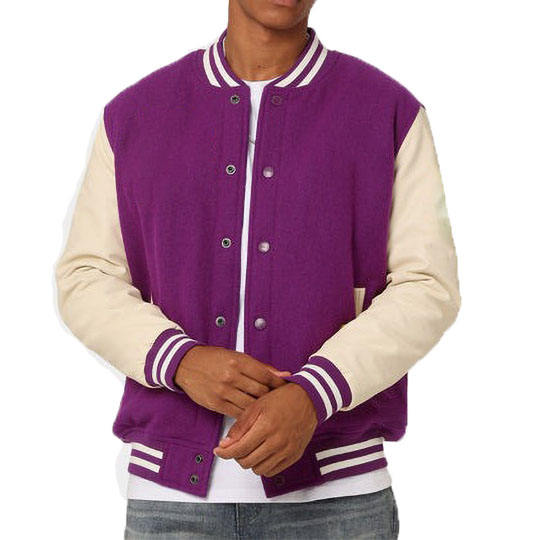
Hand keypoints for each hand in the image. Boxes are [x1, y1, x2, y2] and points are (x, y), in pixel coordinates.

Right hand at [174, 345, 289, 416]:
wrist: (186, 364)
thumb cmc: (214, 358)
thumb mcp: (237, 356)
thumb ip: (261, 367)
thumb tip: (284, 374)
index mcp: (239, 361)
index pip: (266, 375)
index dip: (279, 384)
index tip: (286, 388)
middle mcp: (231, 376)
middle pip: (261, 392)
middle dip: (272, 398)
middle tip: (280, 402)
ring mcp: (223, 391)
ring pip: (251, 405)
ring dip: (261, 409)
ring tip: (269, 410)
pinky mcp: (216, 404)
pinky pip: (238, 414)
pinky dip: (248, 416)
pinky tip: (254, 415)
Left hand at [213, 382, 316, 476]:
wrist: (309, 399)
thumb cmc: (283, 399)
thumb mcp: (257, 406)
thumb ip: (240, 426)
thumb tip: (225, 444)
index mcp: (266, 427)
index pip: (239, 449)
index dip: (225, 452)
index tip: (219, 451)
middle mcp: (277, 442)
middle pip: (247, 462)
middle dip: (236, 456)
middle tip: (235, 446)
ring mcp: (287, 451)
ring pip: (259, 470)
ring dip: (250, 462)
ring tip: (250, 449)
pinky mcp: (294, 456)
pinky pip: (273, 471)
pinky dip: (264, 465)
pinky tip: (262, 453)